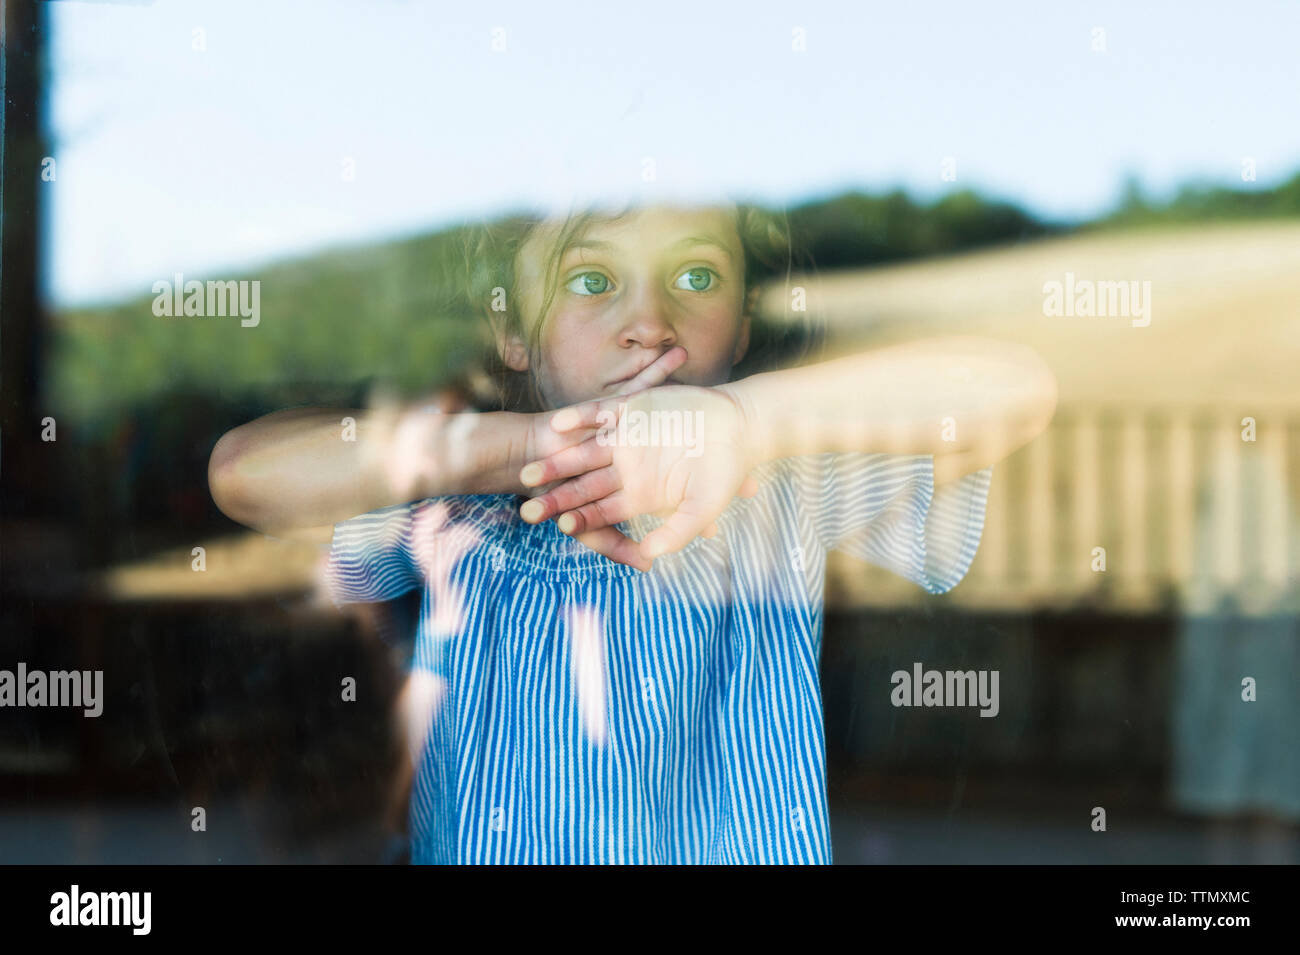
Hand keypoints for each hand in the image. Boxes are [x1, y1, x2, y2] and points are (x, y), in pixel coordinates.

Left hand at [518, 384, 760, 567]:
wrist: (740, 426)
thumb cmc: (726, 472)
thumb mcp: (703, 508)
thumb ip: (676, 532)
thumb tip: (647, 558)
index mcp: (639, 494)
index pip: (600, 512)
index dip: (580, 520)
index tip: (560, 528)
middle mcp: (626, 468)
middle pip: (582, 486)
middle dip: (555, 498)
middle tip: (527, 510)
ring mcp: (625, 438)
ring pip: (582, 452)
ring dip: (557, 462)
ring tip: (529, 473)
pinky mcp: (631, 409)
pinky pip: (598, 413)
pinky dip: (579, 418)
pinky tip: (557, 426)